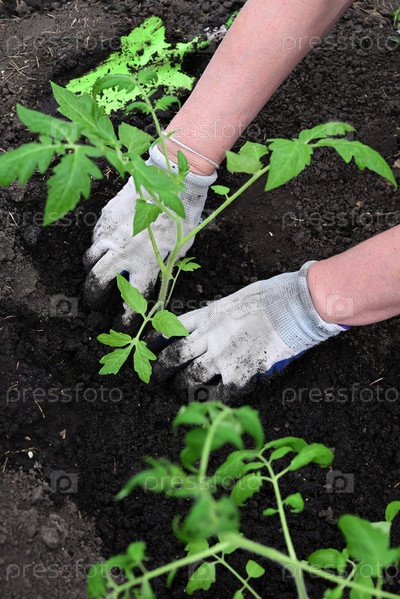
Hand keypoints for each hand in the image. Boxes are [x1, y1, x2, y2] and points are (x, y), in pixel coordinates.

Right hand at [84, 145, 215, 322]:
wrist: (170, 183)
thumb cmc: (181, 218)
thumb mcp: (179, 250)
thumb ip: (164, 268)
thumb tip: (158, 284)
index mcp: (147, 266)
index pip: (132, 303)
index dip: (125, 320)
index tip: (122, 325)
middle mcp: (125, 254)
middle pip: (98, 283)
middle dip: (94, 297)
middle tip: (96, 303)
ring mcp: (111, 237)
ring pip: (89, 262)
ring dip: (90, 273)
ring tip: (95, 276)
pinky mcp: (104, 221)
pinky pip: (94, 241)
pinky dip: (96, 249)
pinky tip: (103, 250)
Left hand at [154, 262, 344, 393]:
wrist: (296, 305)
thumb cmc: (273, 296)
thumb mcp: (236, 299)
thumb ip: (218, 314)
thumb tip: (210, 325)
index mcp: (208, 313)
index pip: (171, 328)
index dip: (157, 340)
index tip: (149, 349)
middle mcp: (210, 334)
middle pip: (174, 355)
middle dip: (161, 370)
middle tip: (156, 378)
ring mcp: (223, 355)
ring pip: (190, 377)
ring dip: (182, 387)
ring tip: (180, 391)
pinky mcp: (240, 372)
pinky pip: (217, 393)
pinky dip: (210, 399)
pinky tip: (208, 400)